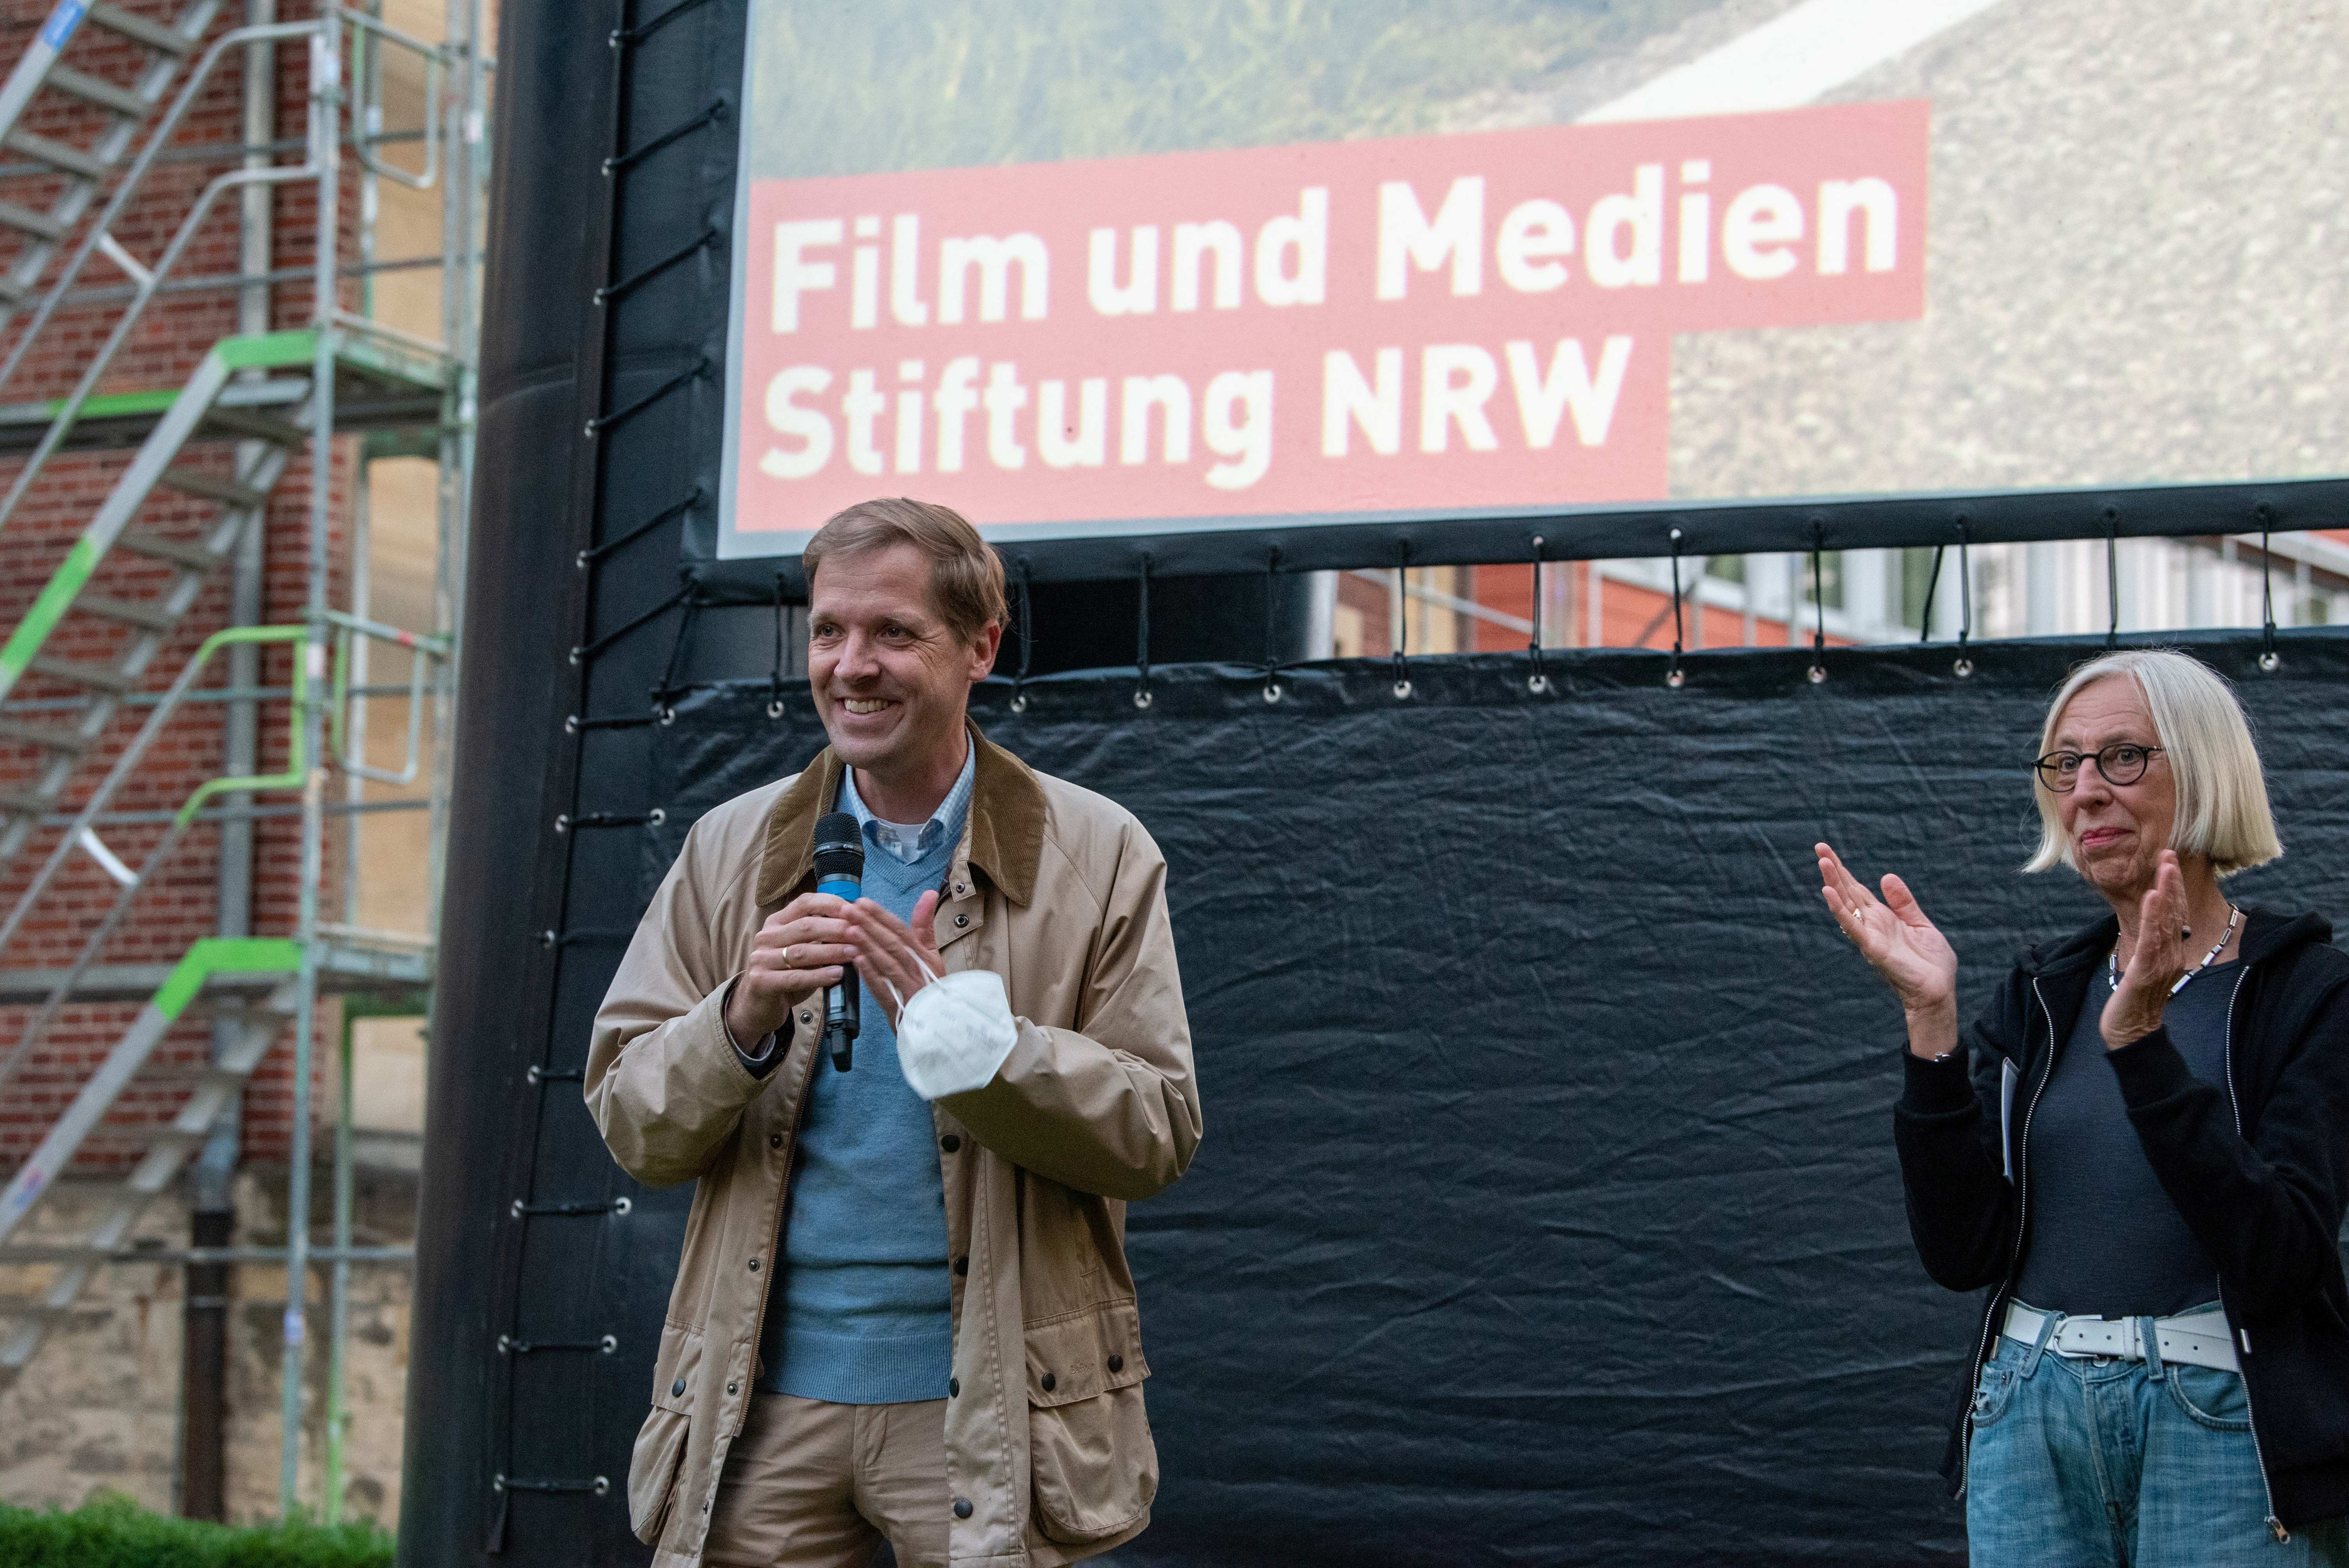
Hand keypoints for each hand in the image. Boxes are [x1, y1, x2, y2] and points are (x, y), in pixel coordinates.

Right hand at [726, 892, 851, 1045]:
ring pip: (801, 951)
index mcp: (777, 922)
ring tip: (854, 953)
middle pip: (805, 926)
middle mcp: (766, 936)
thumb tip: (855, 927)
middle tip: (859, 934)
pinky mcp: (761, 981)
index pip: (804, 903)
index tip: (854, 911)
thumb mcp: (803, 950)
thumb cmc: (788, 974)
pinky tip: (837, 974)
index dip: (831, 904)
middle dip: (836, 929)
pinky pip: (795, 977)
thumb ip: (820, 938)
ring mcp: (761, 959)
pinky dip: (819, 976)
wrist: (759, 1005)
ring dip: (832, 951)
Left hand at [838, 891, 944, 1028]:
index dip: (882, 916)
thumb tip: (928, 893)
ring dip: (868, 945)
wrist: (939, 1025)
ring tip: (849, 929)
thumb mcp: (931, 954)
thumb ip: (925, 925)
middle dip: (869, 925)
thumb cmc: (931, 987)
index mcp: (924, 956)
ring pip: (888, 962)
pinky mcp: (900, 1007)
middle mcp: (918, 970)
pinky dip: (870, 973)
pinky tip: (856, 959)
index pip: (902, 931)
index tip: (863, 902)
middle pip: (893, 943)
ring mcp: (909, 989)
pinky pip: (884, 988)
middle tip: (848, 909)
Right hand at [1816, 841, 1960, 1057]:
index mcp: (1882, 918)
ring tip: (1822, 861)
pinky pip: (1852, 927)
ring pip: (1846, 906)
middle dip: (1833, 870)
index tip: (1827, 851)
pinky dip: (1839, 910)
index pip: (1857, 889)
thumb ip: (1904, 902)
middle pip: (1847, 892)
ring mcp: (1869, 936)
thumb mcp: (1920, 924)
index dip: (1843, 870)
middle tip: (1819, 846)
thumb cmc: (1931, 963)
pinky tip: (1828, 893)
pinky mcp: (1873, 949)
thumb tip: (1886, 876)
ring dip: (1833, 884)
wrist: (1939, 991)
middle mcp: (1871, 925)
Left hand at [2102, 850, 2188, 1050]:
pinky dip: (2151, 917)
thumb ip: (2152, 945)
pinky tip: (2152, 897)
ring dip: (2165, 892)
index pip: (2175, 914)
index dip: (2173, 888)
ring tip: (2164, 867)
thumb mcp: (2146, 966)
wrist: (2132, 1032)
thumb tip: (2153, 923)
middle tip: (2169, 854)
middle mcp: (2172, 954)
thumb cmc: (2136, 999)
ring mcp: (2161, 963)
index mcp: (2171, 952)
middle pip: (2175, 912)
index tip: (2169, 862)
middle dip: (2172, 882)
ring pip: (2166, 922)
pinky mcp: (2145, 971)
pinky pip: (2150, 940)